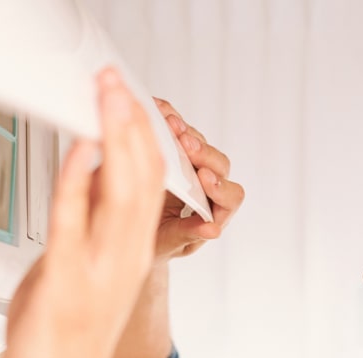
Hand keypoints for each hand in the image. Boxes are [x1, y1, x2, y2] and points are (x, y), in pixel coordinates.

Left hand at [0, 67, 165, 357]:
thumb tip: (79, 183)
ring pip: (118, 194)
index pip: (148, 184)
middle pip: (140, 179)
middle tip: (117, 82)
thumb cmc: (63, 347)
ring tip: (107, 99)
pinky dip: (75, 186)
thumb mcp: (75, 272)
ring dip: (112, 140)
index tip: (128, 98)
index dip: (139, 137)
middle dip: (129, 123)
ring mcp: (96, 273)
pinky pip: (72, 226)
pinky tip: (78, 156)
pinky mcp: (64, 287)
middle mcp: (120, 260)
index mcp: (127, 255)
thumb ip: (81, 228)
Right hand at [151, 98, 243, 261]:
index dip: (219, 186)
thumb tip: (213, 230)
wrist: (131, 231)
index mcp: (215, 212)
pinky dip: (168, 118)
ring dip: (185, 133)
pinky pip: (177, 130)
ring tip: (169, 124)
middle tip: (186, 145)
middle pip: (218, 164)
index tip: (202, 178)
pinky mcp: (175, 150)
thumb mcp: (169, 243)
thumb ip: (188, 234)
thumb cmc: (156, 243)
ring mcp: (192, 165)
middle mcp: (208, 186)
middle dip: (202, 153)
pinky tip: (155, 109)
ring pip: (198, 143)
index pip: (230, 197)